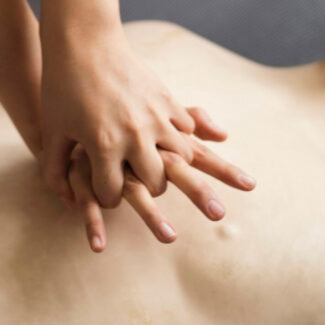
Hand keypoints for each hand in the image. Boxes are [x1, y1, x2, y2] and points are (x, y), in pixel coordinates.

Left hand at [39, 24, 246, 209]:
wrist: (84, 42)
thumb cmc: (62, 87)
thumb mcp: (52, 131)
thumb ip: (55, 172)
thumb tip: (67, 202)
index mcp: (103, 146)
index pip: (113, 195)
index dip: (105, 196)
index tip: (101, 184)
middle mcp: (134, 135)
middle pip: (155, 184)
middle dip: (143, 187)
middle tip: (132, 175)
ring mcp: (155, 116)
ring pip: (181, 160)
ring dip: (168, 164)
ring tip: (153, 159)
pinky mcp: (166, 98)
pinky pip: (186, 129)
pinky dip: (179, 136)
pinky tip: (162, 133)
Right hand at [66, 112, 255, 252]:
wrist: (73, 78)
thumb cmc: (118, 97)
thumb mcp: (156, 104)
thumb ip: (191, 118)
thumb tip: (224, 133)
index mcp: (159, 136)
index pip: (198, 155)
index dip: (224, 170)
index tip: (252, 184)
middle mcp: (140, 146)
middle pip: (175, 172)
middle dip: (199, 192)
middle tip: (220, 213)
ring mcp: (113, 157)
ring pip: (135, 189)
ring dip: (153, 215)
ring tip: (171, 237)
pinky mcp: (85, 167)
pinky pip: (90, 196)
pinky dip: (94, 221)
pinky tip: (99, 245)